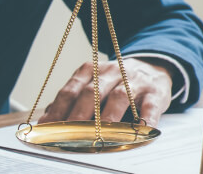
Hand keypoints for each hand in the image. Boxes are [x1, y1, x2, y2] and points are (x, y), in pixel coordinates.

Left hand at [39, 58, 173, 124]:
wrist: (153, 68)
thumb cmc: (115, 82)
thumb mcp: (93, 83)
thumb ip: (73, 98)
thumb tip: (49, 116)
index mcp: (90, 70)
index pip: (70, 91)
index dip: (57, 109)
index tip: (48, 126)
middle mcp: (110, 73)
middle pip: (91, 93)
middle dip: (78, 115)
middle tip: (69, 134)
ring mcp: (133, 81)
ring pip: (118, 98)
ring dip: (107, 118)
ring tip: (99, 135)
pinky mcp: (155, 92)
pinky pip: (149, 106)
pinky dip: (145, 119)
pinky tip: (139, 131)